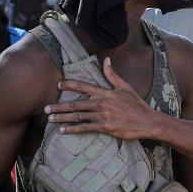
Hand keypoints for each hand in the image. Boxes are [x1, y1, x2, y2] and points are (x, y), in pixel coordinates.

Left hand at [46, 57, 160, 139]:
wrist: (147, 121)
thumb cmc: (136, 105)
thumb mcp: (125, 87)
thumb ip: (112, 74)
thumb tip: (106, 59)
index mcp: (105, 92)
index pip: (83, 86)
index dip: (69, 85)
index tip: (58, 85)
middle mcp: (101, 103)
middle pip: (75, 104)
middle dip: (59, 107)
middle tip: (45, 109)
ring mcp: (102, 116)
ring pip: (77, 116)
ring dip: (62, 119)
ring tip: (50, 119)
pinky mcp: (104, 127)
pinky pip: (85, 128)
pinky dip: (72, 130)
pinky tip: (63, 131)